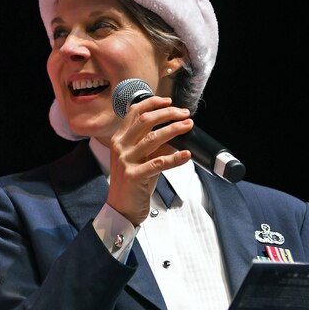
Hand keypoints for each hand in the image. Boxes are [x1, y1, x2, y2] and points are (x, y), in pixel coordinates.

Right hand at [106, 93, 192, 224]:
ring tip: (188, 126)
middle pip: (145, 121)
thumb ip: (152, 145)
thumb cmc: (133, 183)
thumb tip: (175, 133)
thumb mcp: (140, 159)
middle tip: (184, 114)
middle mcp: (120, 146)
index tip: (169, 101)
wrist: (121, 208)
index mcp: (119, 139)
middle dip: (167, 113)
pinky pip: (158, 163)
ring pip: (153, 138)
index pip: (134, 113)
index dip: (152, 103)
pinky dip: (174, 158)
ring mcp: (126, 160)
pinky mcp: (134, 175)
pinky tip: (186, 155)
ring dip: (174, 130)